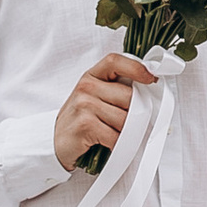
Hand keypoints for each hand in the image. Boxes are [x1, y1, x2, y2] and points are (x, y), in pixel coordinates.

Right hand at [55, 52, 155, 173]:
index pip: (116, 61)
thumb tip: (148, 93)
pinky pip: (115, 136)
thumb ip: (115, 90)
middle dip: (136, 113)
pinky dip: (118, 144)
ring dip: (127, 132)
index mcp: (91, 76)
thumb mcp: (94, 97)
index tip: (151, 79)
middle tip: (134, 123)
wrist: (54, 142)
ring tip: (117, 135)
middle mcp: (86, 87)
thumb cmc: (80, 120)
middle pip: (128, 96)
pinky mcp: (85, 125)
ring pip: (125, 118)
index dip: (136, 68)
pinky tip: (110, 144)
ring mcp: (84, 105)